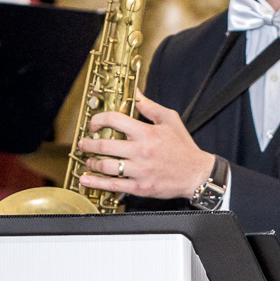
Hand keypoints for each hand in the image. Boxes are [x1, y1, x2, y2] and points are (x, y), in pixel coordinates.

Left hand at [75, 94, 215, 199]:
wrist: (196, 174)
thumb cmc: (183, 147)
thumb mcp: (170, 120)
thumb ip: (149, 106)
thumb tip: (134, 92)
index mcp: (147, 132)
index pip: (115, 120)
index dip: (98, 120)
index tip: (94, 124)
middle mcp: (141, 151)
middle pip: (105, 145)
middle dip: (88, 144)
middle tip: (83, 143)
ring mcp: (139, 170)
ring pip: (106, 166)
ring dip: (91, 162)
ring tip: (88, 160)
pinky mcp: (139, 187)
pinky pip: (113, 185)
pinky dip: (96, 182)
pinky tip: (86, 179)